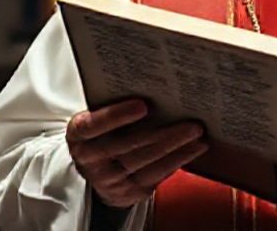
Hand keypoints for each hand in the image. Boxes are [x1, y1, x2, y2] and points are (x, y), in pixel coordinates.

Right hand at [66, 99, 207, 208]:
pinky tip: (194, 148)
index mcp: (79, 136)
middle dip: (162, 134)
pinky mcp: (129, 192)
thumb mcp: (97, 118)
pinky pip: (156, 176)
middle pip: (128, 147)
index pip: (94, 125)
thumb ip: (113, 105)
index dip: (117, 116)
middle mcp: (91, 160)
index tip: (143, 105)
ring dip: (176, 148)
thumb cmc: (102, 132)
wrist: (96, 169)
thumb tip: (152, 83)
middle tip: (189, 122)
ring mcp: (110, 180)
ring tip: (197, 133)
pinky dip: (178, 161)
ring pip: (146, 163)